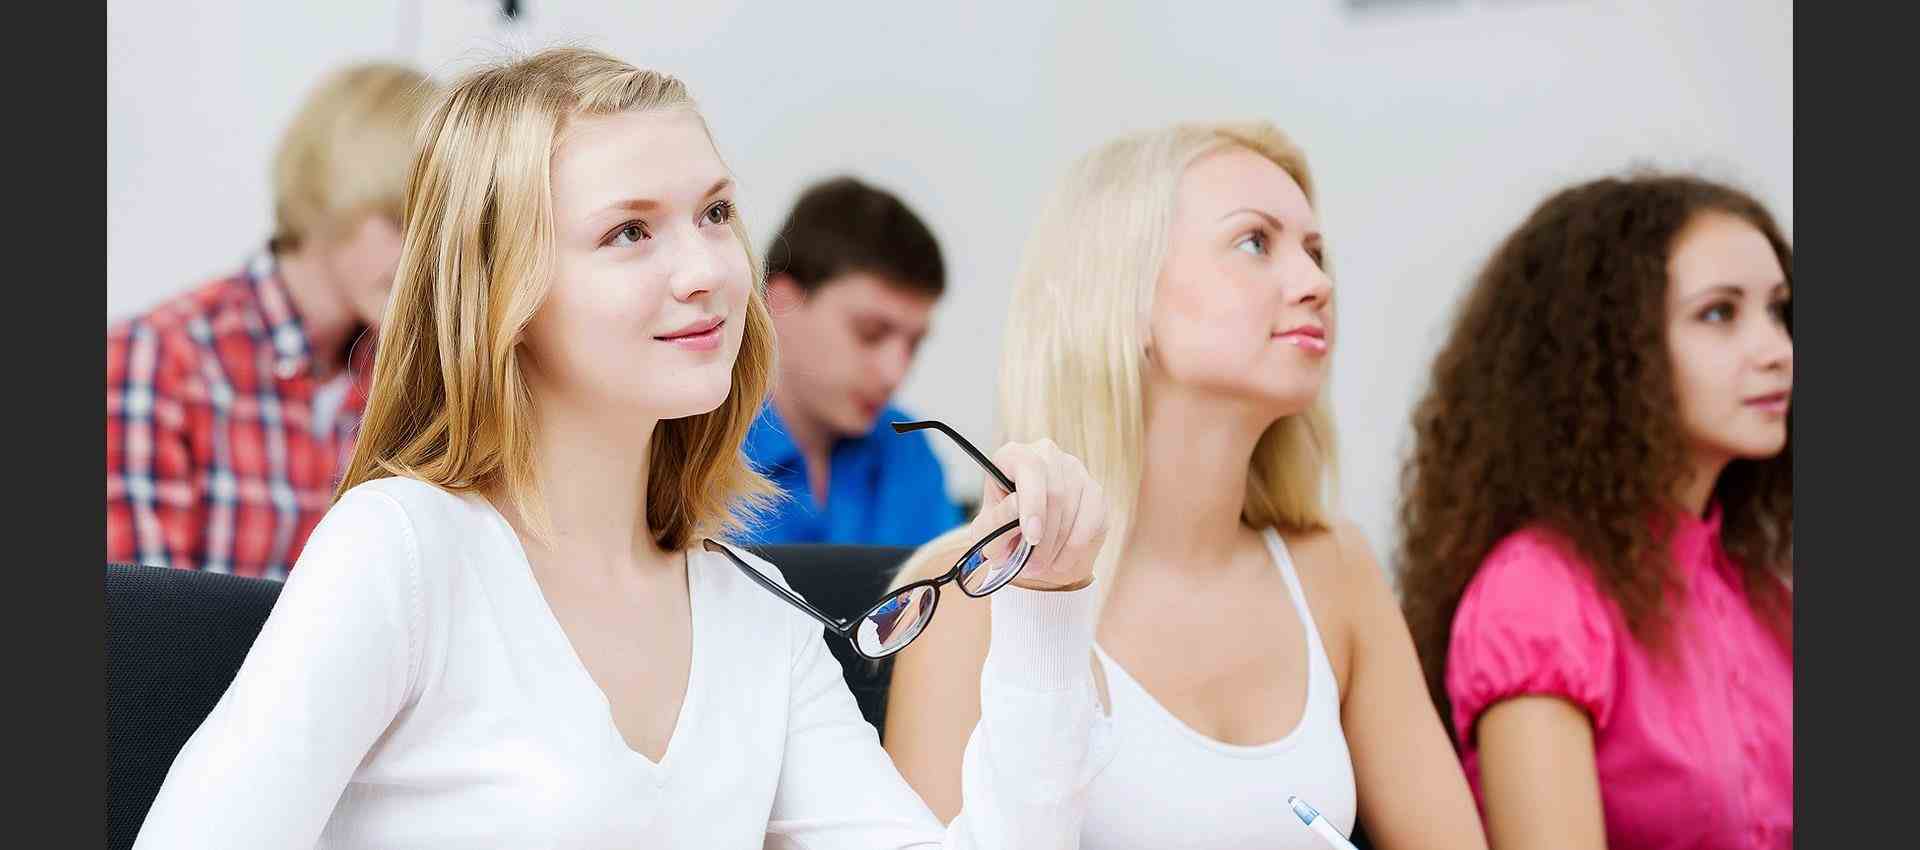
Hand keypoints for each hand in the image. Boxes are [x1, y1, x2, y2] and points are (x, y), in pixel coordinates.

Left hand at [968, 438, 1106, 590]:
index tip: (1031, 538)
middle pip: (1055, 492)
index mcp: (1013, 456)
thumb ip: (995, 520)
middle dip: (1044, 537)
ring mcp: (1074, 470)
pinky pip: (1092, 519)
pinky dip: (1075, 547)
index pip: (1030, 468)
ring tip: (1040, 566)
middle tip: (1032, 565)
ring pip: (1073, 508)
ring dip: (1057, 546)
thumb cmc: (1001, 530)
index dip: (1033, 503)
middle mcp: (1046, 455)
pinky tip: (1060, 561)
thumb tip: (1016, 507)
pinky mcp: (1094, 491)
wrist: (1027, 544)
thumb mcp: (986, 531)